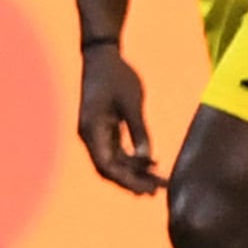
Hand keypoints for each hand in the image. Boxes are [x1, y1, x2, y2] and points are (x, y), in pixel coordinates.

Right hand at [75, 39, 160, 194]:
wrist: (102, 56)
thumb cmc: (116, 76)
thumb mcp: (131, 103)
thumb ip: (139, 131)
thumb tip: (147, 158)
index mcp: (91, 130)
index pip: (106, 166)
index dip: (126, 180)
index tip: (148, 189)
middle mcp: (89, 135)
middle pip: (108, 169)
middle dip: (131, 181)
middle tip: (156, 191)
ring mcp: (95, 132)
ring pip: (113, 161)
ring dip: (134, 172)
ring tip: (158, 182)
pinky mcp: (103, 127)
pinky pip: (116, 150)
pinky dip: (132, 159)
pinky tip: (152, 163)